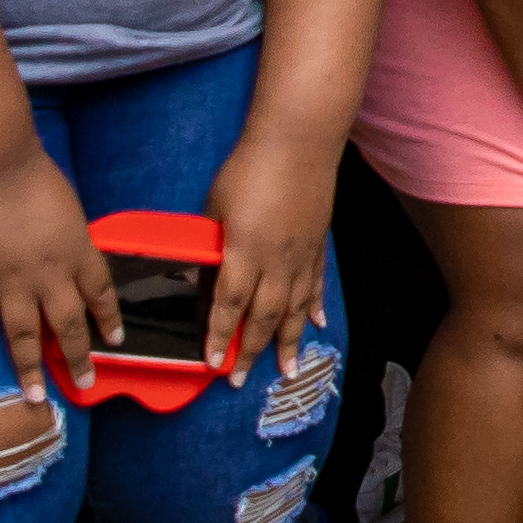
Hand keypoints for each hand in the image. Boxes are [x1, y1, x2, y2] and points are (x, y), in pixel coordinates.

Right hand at [0, 149, 109, 398]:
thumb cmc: (30, 173)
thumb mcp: (67, 205)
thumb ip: (68, 235)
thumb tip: (68, 253)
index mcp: (76, 251)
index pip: (99, 293)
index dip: (108, 318)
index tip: (115, 341)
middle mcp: (48, 275)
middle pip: (68, 324)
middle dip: (78, 357)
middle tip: (83, 384)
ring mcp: (9, 281)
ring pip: (23, 334)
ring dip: (30, 368)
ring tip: (34, 398)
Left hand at [195, 129, 338, 383]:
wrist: (298, 142)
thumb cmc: (249, 168)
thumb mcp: (216, 206)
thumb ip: (212, 242)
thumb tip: (205, 266)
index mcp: (244, 253)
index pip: (229, 306)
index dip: (220, 337)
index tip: (213, 363)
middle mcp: (276, 263)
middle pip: (264, 317)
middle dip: (251, 351)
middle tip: (241, 380)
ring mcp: (301, 255)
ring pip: (295, 309)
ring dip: (290, 342)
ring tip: (287, 370)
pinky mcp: (317, 244)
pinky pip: (316, 284)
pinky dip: (315, 307)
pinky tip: (316, 325)